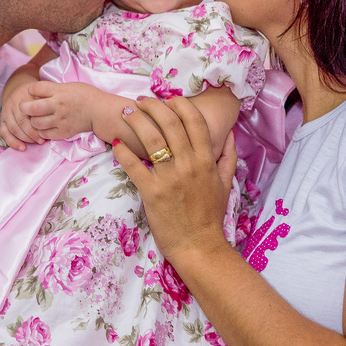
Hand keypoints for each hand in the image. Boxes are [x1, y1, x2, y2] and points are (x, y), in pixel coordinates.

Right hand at [0, 80, 44, 149]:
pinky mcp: (2, 119)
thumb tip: (54, 120)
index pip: (31, 112)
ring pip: (13, 128)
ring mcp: (6, 111)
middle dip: (32, 134)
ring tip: (35, 143)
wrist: (16, 89)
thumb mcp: (42, 94)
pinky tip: (21, 147)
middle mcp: (14, 103)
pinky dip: (12, 142)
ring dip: (24, 138)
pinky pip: (4, 132)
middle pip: (22, 122)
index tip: (47, 132)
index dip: (39, 124)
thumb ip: (46, 103)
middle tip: (42, 141)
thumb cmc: (34, 95)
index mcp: (25, 96)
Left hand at [17, 81, 96, 141]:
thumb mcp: (69, 86)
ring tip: (36, 118)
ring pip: (36, 123)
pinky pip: (45, 134)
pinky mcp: (63, 132)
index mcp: (59, 91)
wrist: (100, 111)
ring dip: (33, 121)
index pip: (35, 88)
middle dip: (24, 107)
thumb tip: (36, 92)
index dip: (30, 90)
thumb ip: (53, 89)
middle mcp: (58, 105)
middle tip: (25, 107)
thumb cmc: (85, 95)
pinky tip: (45, 127)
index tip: (31, 92)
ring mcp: (60, 120)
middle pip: (31, 108)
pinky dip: (41, 131)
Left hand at [111, 96, 237, 264]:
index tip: (169, 98)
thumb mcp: (225, 184)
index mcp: (206, 160)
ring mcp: (170, 178)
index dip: (181, 104)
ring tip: (126, 113)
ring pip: (150, 139)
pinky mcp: (152, 193)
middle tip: (142, 100)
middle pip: (170, 123)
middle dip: (153, 106)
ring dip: (136, 121)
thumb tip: (230, 133)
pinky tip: (115, 144)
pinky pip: (134, 167)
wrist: (199, 247)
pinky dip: (122, 153)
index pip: (194, 121)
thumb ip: (228, 157)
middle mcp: (189, 164)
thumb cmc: (211, 216)